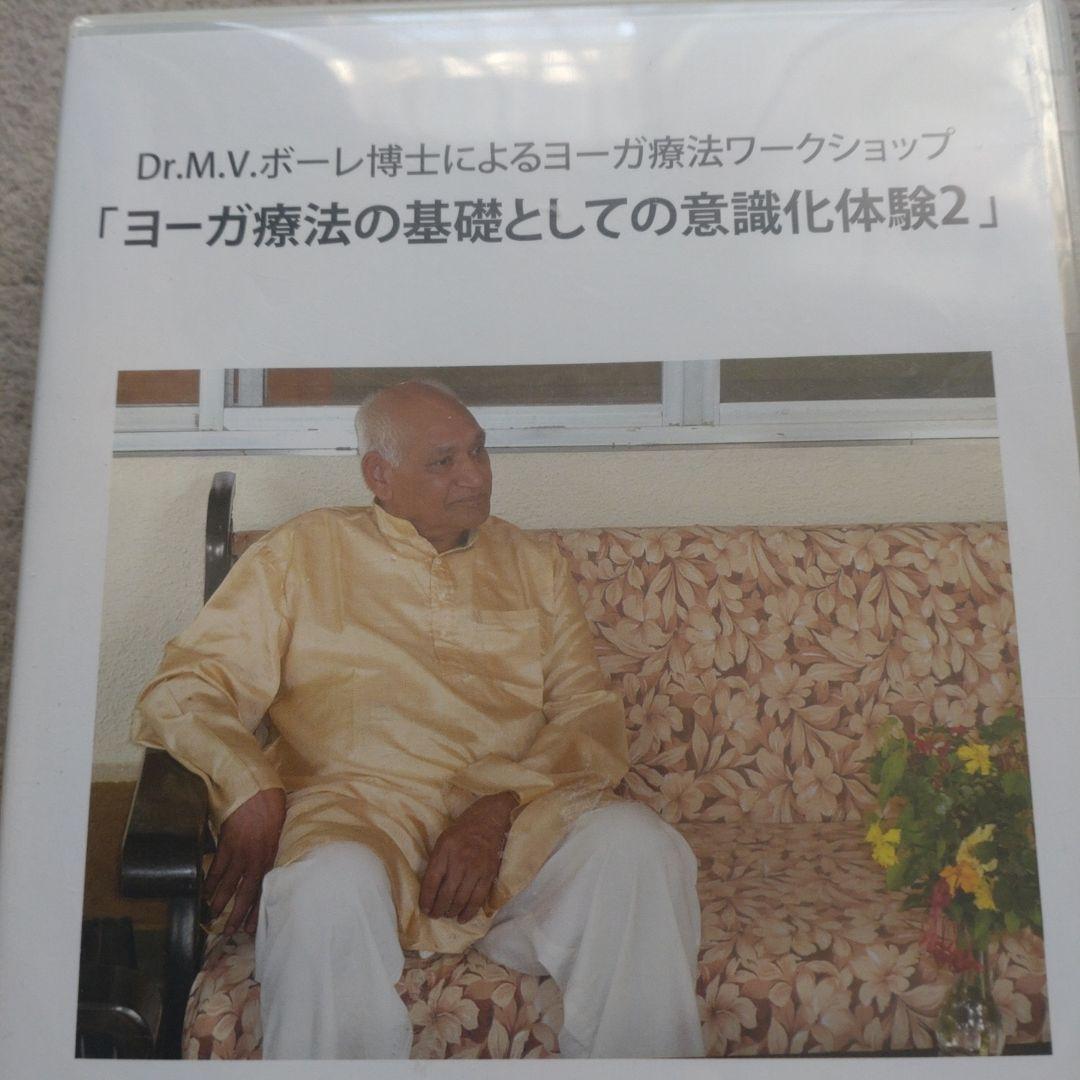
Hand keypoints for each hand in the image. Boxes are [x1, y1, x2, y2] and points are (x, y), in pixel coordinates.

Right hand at [204, 787, 285, 933]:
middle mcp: (255, 858)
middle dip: (237, 914)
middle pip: (245, 892)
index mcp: (271, 856)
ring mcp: (239, 852)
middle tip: (229, 931)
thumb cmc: (272, 807)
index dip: (256, 910)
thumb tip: (272, 866)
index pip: (263, 890)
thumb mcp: (280, 831)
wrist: (255, 789)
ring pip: (227, 884)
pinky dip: (209, 882)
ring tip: (213, 917)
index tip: (251, 927)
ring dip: (219, 902)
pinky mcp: (225, 843)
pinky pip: (216, 868)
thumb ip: (275, 850)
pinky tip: (205, 893)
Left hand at [419, 791, 517, 923]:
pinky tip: (462, 918)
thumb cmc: (462, 831)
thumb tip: (429, 889)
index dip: (426, 899)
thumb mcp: (443, 841)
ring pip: (461, 899)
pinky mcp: (488, 874)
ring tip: (446, 915)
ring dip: (452, 912)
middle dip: (438, 909)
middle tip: (435, 915)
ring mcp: (476, 868)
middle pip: (446, 894)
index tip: (424, 908)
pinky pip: (478, 899)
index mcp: (445, 850)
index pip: (431, 881)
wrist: (488, 821)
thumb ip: (436, 862)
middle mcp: (460, 861)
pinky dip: (469, 912)